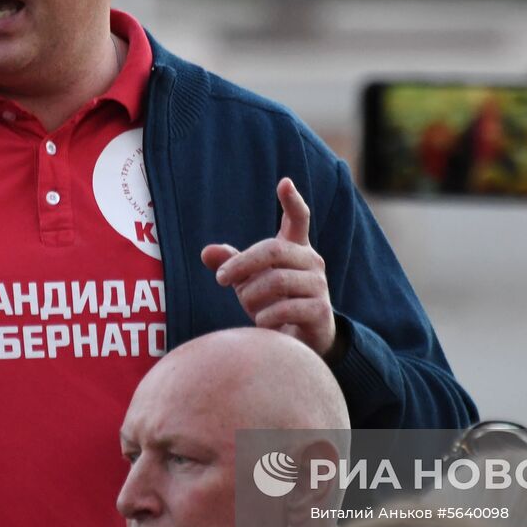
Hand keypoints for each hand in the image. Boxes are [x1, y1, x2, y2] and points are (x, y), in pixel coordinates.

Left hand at [201, 178, 338, 357]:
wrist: (300, 343)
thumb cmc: (273, 304)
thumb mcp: (249, 283)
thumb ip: (231, 265)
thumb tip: (206, 252)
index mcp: (295, 249)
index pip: (299, 219)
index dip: (292, 201)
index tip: (284, 182)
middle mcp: (311, 261)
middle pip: (274, 250)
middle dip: (242, 263)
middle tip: (221, 279)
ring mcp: (318, 285)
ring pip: (277, 280)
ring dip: (252, 295)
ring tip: (248, 309)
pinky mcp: (321, 310)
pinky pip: (285, 308)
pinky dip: (265, 318)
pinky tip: (261, 325)